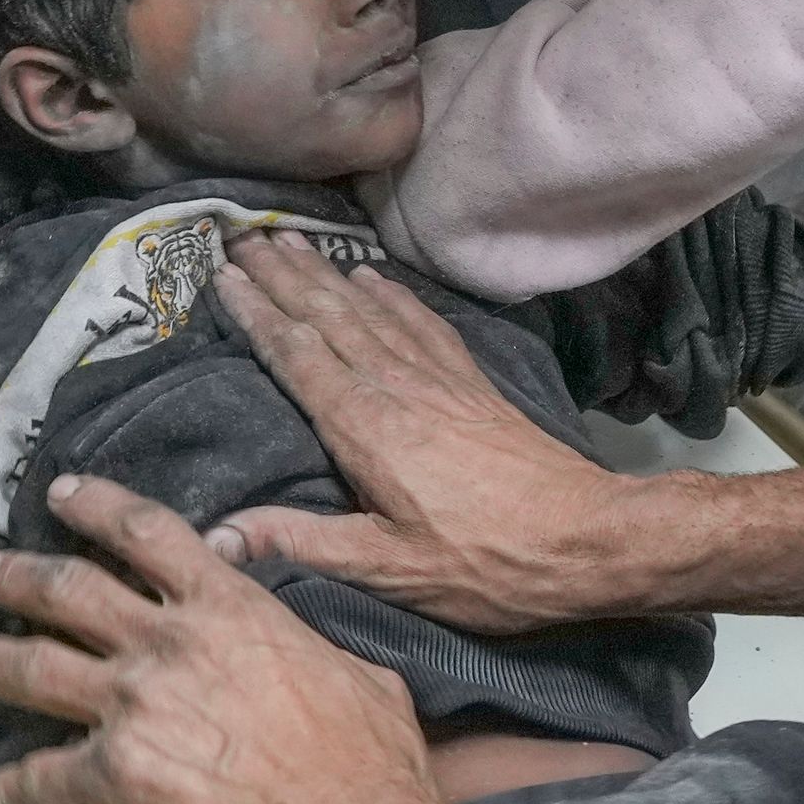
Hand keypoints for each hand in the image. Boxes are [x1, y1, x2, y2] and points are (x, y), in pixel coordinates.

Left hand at [0, 473, 451, 803]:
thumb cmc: (370, 764)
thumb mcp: (361, 677)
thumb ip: (321, 654)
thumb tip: (325, 664)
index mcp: (231, 607)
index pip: (149, 533)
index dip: (97, 506)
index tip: (62, 495)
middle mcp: (170, 642)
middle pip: (70, 589)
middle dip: (20, 578)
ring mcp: (135, 704)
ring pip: (35, 668)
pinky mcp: (116, 774)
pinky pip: (42, 776)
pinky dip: (10, 789)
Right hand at [204, 234, 648, 634]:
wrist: (587, 539)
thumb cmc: (483, 564)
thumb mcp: (387, 569)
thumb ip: (300, 544)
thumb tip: (216, 537)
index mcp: (365, 426)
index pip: (296, 354)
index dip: (256, 312)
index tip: (221, 274)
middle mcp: (396, 386)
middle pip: (327, 315)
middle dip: (281, 274)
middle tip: (242, 234)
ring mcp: (438, 379)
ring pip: (368, 310)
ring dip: (324, 273)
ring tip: (289, 239)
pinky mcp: (472, 384)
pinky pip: (420, 322)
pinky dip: (390, 294)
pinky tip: (371, 276)